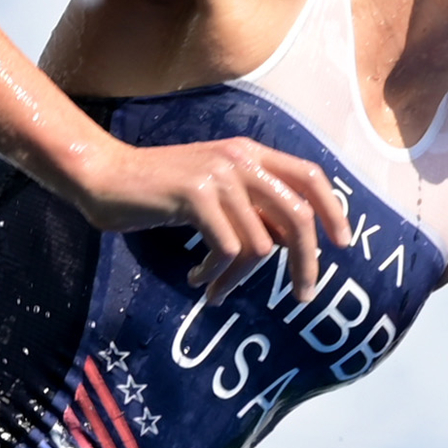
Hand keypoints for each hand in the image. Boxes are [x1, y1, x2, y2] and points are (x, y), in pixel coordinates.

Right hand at [66, 135, 351, 305]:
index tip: (342, 245)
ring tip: (215, 288)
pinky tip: (196, 279)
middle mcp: (241, 158)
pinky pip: (227, 250)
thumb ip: (250, 205)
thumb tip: (287, 242)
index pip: (311, 175)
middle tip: (303, 295)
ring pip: (259, 245)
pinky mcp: (196, 196)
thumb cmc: (156, 190)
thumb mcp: (213, 189)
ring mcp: (219, 176)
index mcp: (250, 153)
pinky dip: (216, 274)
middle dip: (307, 263)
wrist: (105, 176)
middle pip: (298, 216)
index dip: (333, 210)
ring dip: (238, 279)